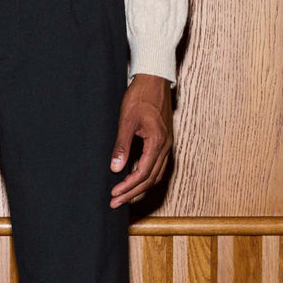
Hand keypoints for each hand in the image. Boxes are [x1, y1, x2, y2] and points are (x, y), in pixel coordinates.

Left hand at [108, 73, 174, 207]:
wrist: (155, 79)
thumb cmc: (141, 96)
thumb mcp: (126, 120)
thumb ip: (122, 146)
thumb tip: (115, 168)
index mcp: (157, 142)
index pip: (143, 173)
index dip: (128, 186)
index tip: (114, 193)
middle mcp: (165, 146)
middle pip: (150, 179)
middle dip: (132, 192)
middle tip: (116, 202)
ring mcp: (167, 144)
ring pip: (156, 174)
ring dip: (139, 187)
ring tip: (123, 195)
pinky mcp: (164, 141)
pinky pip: (157, 166)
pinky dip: (146, 177)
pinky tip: (134, 179)